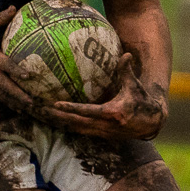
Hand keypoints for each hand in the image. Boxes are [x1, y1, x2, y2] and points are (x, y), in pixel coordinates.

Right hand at [0, 6, 37, 112]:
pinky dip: (5, 102)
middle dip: (17, 94)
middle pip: (3, 85)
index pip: (3, 64)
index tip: (28, 76)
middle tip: (31, 101)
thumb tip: (16, 7)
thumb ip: (0, 17)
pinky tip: (16, 108)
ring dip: (13, 102)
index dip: (15, 70)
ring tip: (27, 108)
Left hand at [38, 53, 167, 139]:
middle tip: (39, 109)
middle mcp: (105, 126)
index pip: (87, 111)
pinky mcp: (100, 135)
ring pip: (75, 129)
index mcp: (112, 113)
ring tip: (41, 116)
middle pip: (75, 123)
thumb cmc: (141, 101)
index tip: (56, 103)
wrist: (150, 123)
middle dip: (57, 117)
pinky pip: (79, 131)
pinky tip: (52, 121)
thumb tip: (126, 54)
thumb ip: (127, 70)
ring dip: (58, 124)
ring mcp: (102, 133)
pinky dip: (66, 127)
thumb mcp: (134, 86)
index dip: (71, 108)